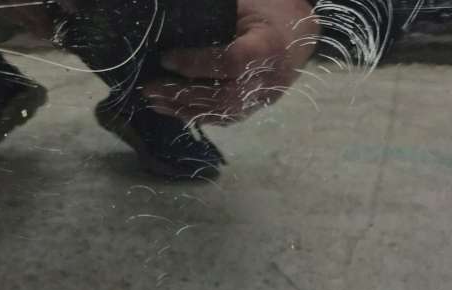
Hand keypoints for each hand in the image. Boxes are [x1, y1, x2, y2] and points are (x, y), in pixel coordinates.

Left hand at [144, 0, 318, 124]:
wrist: (301, 32)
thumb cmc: (271, 8)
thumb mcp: (244, 4)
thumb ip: (213, 18)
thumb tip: (169, 26)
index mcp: (269, 47)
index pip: (230, 62)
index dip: (196, 63)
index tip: (165, 59)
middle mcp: (269, 80)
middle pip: (224, 98)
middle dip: (183, 95)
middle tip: (149, 89)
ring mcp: (265, 98)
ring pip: (223, 113)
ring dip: (185, 110)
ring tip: (155, 102)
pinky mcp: (257, 107)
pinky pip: (226, 116)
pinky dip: (198, 113)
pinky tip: (175, 109)